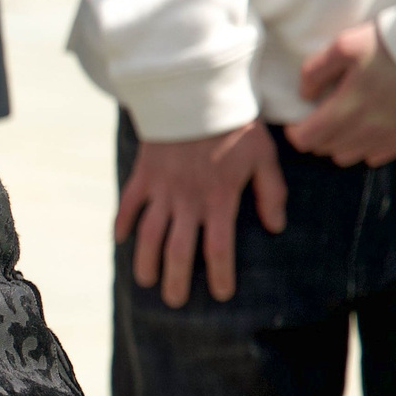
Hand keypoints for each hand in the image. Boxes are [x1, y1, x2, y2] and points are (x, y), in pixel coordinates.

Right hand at [114, 122, 287, 306]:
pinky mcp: (143, 174)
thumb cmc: (236, 126)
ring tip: (146, 281)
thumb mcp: (264, 156)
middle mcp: (187, 200)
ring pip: (149, 233)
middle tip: (174, 302)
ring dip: (145, 260)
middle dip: (176, 279)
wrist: (197, 93)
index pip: (218, 247)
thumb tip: (274, 227)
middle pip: (178, 250)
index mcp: (219, 199)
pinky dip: (122, 222)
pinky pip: (128, 203)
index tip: (221, 294)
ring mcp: (161, 188)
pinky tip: (121, 240)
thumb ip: (270, 193)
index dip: (220, 274)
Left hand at [288, 23, 395, 167]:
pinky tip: (369, 129)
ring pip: (350, 156)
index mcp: (346, 109)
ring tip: (344, 122)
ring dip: (340, 144)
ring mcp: (391, 136)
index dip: (296, 132)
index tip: (297, 121)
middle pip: (327, 149)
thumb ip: (315, 71)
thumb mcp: (344, 46)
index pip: (307, 139)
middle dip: (317, 136)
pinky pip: (379, 156)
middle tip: (321, 116)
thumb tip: (305, 95)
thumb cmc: (391, 43)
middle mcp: (367, 130)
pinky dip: (367, 147)